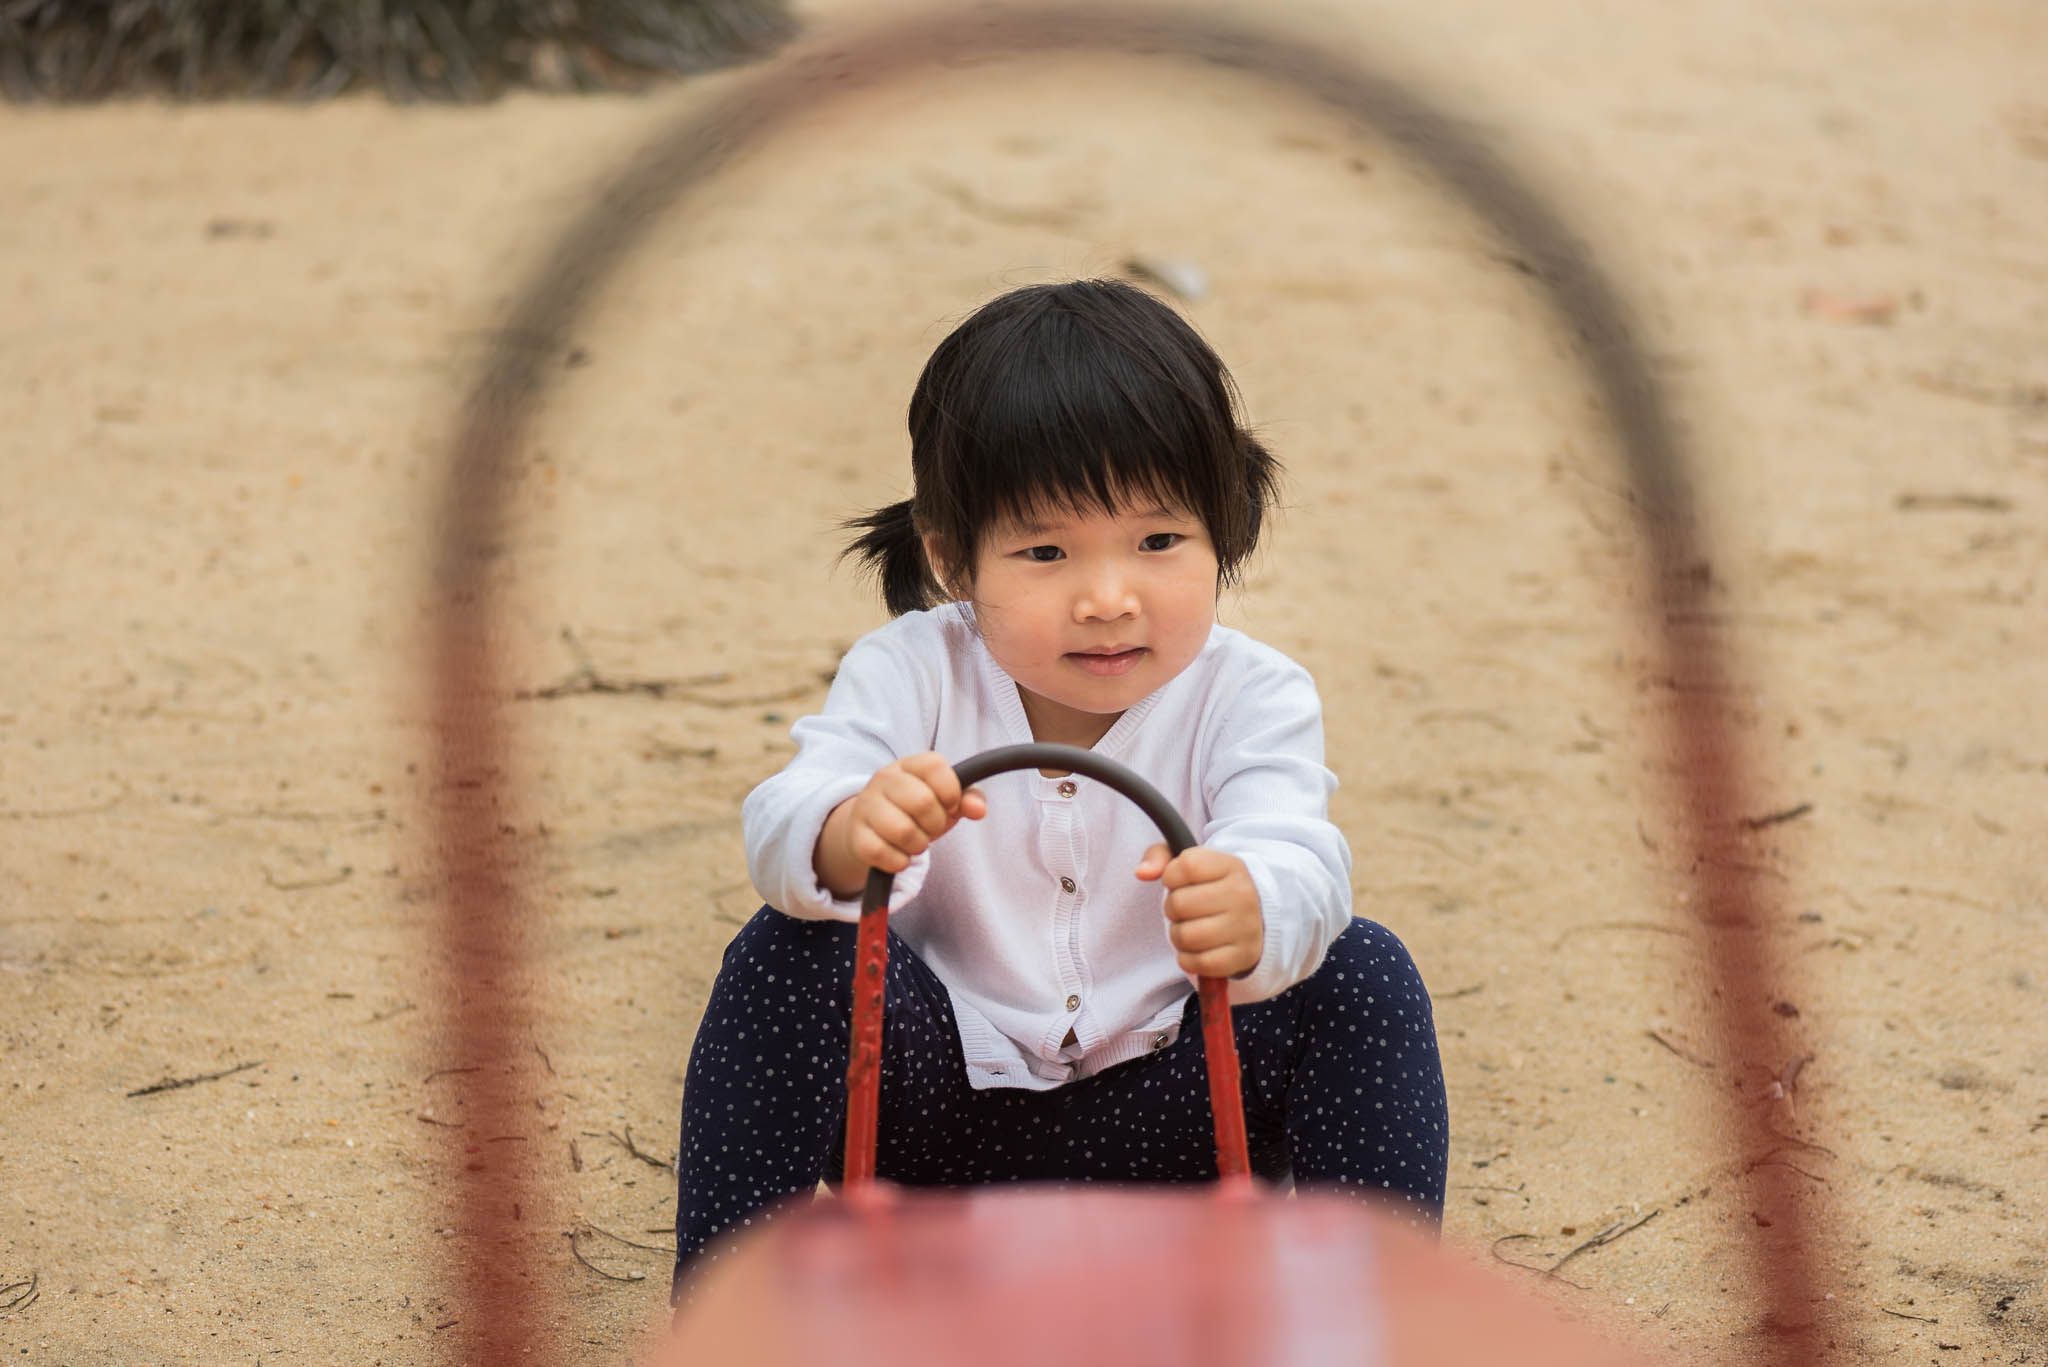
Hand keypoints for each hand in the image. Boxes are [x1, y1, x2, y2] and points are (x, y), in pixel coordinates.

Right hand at [814, 752, 985, 897]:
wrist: (871, 828)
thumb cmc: (916, 811)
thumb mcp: (945, 800)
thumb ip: (968, 798)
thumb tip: (978, 809)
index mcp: (909, 765)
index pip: (934, 765)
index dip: (950, 791)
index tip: (949, 805)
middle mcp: (884, 779)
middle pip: (922, 802)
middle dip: (936, 823)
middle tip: (931, 828)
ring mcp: (866, 806)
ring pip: (903, 831)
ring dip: (918, 845)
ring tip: (915, 841)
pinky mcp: (856, 836)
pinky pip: (883, 854)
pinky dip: (899, 861)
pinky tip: (899, 855)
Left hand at [1135, 844, 1262, 979]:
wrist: (1252, 920)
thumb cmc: (1211, 889)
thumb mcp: (1190, 863)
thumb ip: (1159, 857)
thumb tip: (1142, 873)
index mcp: (1231, 866)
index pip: (1187, 865)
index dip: (1171, 876)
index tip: (1180, 883)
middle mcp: (1243, 894)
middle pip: (1179, 903)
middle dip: (1172, 909)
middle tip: (1184, 910)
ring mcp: (1246, 927)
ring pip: (1186, 936)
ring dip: (1178, 936)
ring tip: (1189, 929)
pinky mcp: (1242, 956)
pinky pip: (1199, 963)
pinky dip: (1188, 959)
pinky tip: (1196, 950)